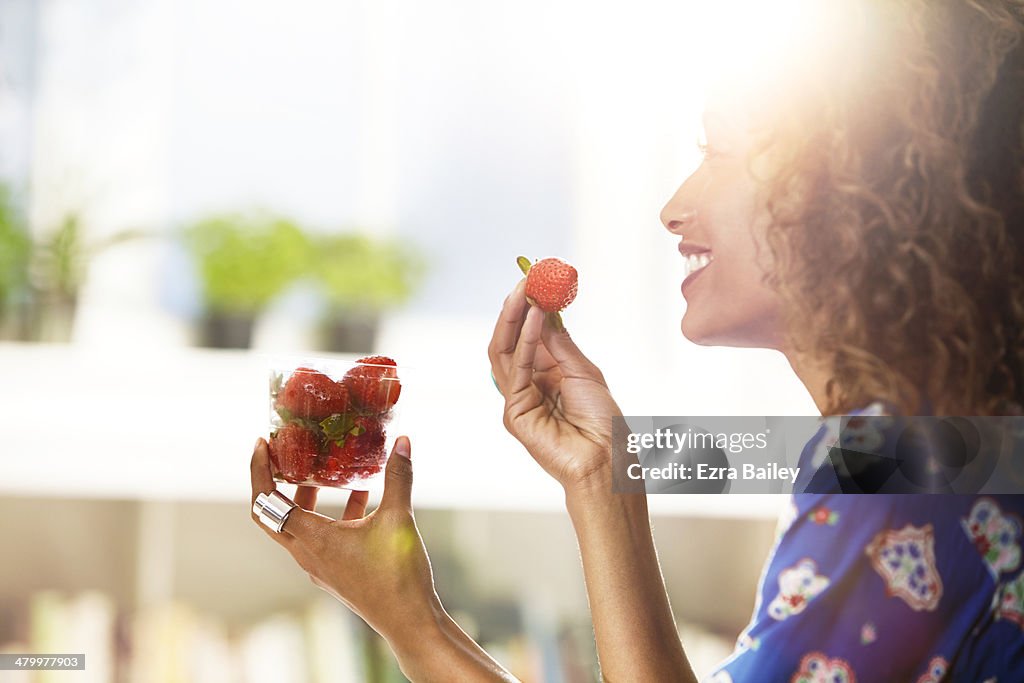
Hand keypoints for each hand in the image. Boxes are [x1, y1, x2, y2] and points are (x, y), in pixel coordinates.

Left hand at [249, 436, 439, 643]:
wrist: (409, 621)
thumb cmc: (398, 576)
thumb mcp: (399, 519)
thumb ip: (398, 478)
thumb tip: (403, 442)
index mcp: (313, 539)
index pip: (267, 501)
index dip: (259, 470)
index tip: (263, 444)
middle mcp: (308, 554)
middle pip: (275, 512)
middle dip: (278, 480)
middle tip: (286, 454)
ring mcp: (321, 566)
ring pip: (300, 525)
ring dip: (309, 496)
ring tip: (328, 471)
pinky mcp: (336, 572)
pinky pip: (322, 537)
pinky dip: (332, 514)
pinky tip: (362, 498)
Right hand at [487, 279, 622, 490]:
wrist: (608, 459)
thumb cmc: (603, 421)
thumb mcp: (584, 372)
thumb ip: (559, 343)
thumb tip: (541, 310)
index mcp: (546, 376)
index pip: (529, 336)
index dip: (529, 308)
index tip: (535, 280)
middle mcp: (528, 385)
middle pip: (510, 341)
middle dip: (515, 308)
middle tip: (524, 279)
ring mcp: (518, 399)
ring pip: (504, 351)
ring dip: (513, 317)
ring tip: (523, 290)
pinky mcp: (515, 412)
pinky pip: (516, 369)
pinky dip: (523, 339)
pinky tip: (533, 316)